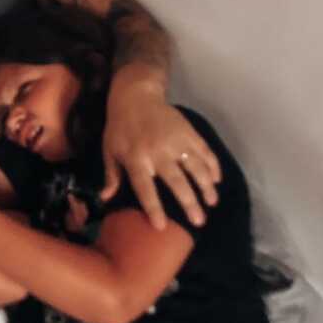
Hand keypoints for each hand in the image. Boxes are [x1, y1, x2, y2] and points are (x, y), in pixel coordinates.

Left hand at [102, 89, 220, 229]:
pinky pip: (204, 151)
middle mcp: (157, 152)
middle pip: (176, 182)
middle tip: (199, 221)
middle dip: (189, 203)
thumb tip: (105, 198)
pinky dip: (212, 165)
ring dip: (206, 187)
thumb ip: (111, 175)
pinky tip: (216, 180)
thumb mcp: (110, 150)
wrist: (136, 96)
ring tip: (212, 202)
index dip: (153, 208)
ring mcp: (176, 141)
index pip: (145, 188)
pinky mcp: (188, 132)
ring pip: (196, 167)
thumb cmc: (120, 127)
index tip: (162, 226)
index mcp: (136, 159)